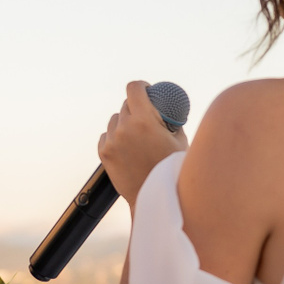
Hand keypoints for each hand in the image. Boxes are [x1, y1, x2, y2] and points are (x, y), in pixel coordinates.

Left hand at [98, 80, 188, 204]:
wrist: (154, 197)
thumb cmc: (172, 168)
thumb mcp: (179, 139)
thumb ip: (171, 119)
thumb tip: (168, 106)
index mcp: (144, 120)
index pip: (134, 88)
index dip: (141, 86)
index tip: (147, 90)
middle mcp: (124, 128)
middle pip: (126, 104)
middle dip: (136, 107)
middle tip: (147, 116)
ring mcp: (112, 141)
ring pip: (115, 120)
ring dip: (124, 122)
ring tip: (137, 136)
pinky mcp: (104, 153)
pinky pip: (107, 135)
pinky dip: (115, 137)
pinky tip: (127, 146)